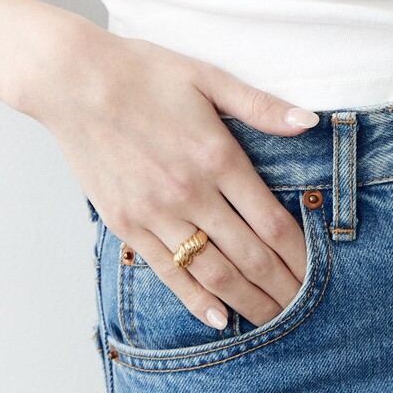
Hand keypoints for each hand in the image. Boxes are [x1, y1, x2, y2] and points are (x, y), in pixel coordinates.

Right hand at [37, 23, 320, 331]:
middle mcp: (190, 192)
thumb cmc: (143, 72)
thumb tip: (309, 121)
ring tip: (272, 320)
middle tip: (304, 309)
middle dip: (282, 287)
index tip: (318, 274)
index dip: (300, 254)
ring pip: (212, 273)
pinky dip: (195, 300)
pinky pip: (168, 272)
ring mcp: (156, 213)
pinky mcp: (126, 224)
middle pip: (248, 256)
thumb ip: (261, 106)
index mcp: (217, 156)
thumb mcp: (207, 77)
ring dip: (246, 301)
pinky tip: (218, 316)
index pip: (271, 222)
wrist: (74, 81)